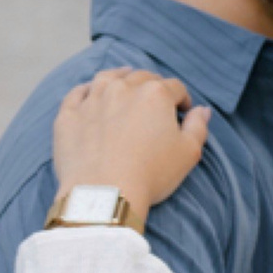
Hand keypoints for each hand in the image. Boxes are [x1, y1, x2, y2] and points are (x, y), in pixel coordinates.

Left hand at [51, 68, 209, 234]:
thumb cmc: (150, 176)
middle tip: (154, 101)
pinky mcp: (69, 114)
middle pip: (141, 78)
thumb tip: (203, 111)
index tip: (183, 111)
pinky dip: (85, 92)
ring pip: (108, 78)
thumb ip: (198, 128)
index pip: (175, 88)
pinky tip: (89, 96)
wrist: (104, 194)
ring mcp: (93, 98)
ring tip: (123, 83)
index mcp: (155, 94)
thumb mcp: (188, 154)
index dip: (182, 100)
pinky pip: (77, 93)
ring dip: (119, 78)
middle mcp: (123, 88)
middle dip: (151, 86)